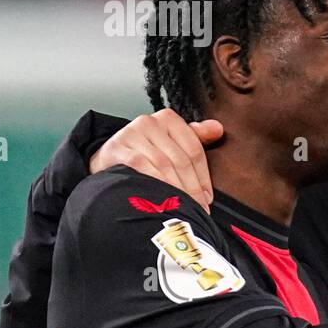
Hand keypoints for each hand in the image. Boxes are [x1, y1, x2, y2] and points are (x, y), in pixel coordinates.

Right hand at [91, 109, 222, 209]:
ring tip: (182, 208)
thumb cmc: (147, 152)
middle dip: (191, 188)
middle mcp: (150, 122)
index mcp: (168, 118)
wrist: (109, 158)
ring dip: (175, 189)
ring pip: (163, 165)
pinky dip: (155, 183)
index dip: (203, 177)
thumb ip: (196, 137)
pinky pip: (141, 167)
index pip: (194, 149)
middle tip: (197, 209)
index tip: (207, 199)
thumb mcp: (172, 142)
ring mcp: (131, 133)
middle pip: (179, 159)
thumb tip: (218, 129)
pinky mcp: (116, 148)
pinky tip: (161, 198)